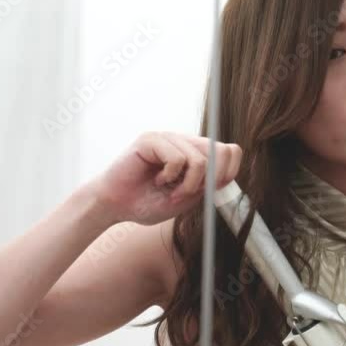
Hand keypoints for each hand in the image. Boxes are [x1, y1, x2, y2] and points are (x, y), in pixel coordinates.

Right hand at [86, 131, 241, 225]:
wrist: (116, 206)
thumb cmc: (148, 202)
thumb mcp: (186, 199)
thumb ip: (206, 186)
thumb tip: (227, 177)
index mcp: (195, 154)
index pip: (229, 150)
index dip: (230, 170)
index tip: (215, 189)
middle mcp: (184, 142)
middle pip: (219, 150)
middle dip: (210, 180)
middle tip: (189, 193)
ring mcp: (168, 138)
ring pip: (199, 159)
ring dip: (188, 185)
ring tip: (170, 192)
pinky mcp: (152, 139)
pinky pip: (177, 158)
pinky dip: (170, 177)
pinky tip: (156, 180)